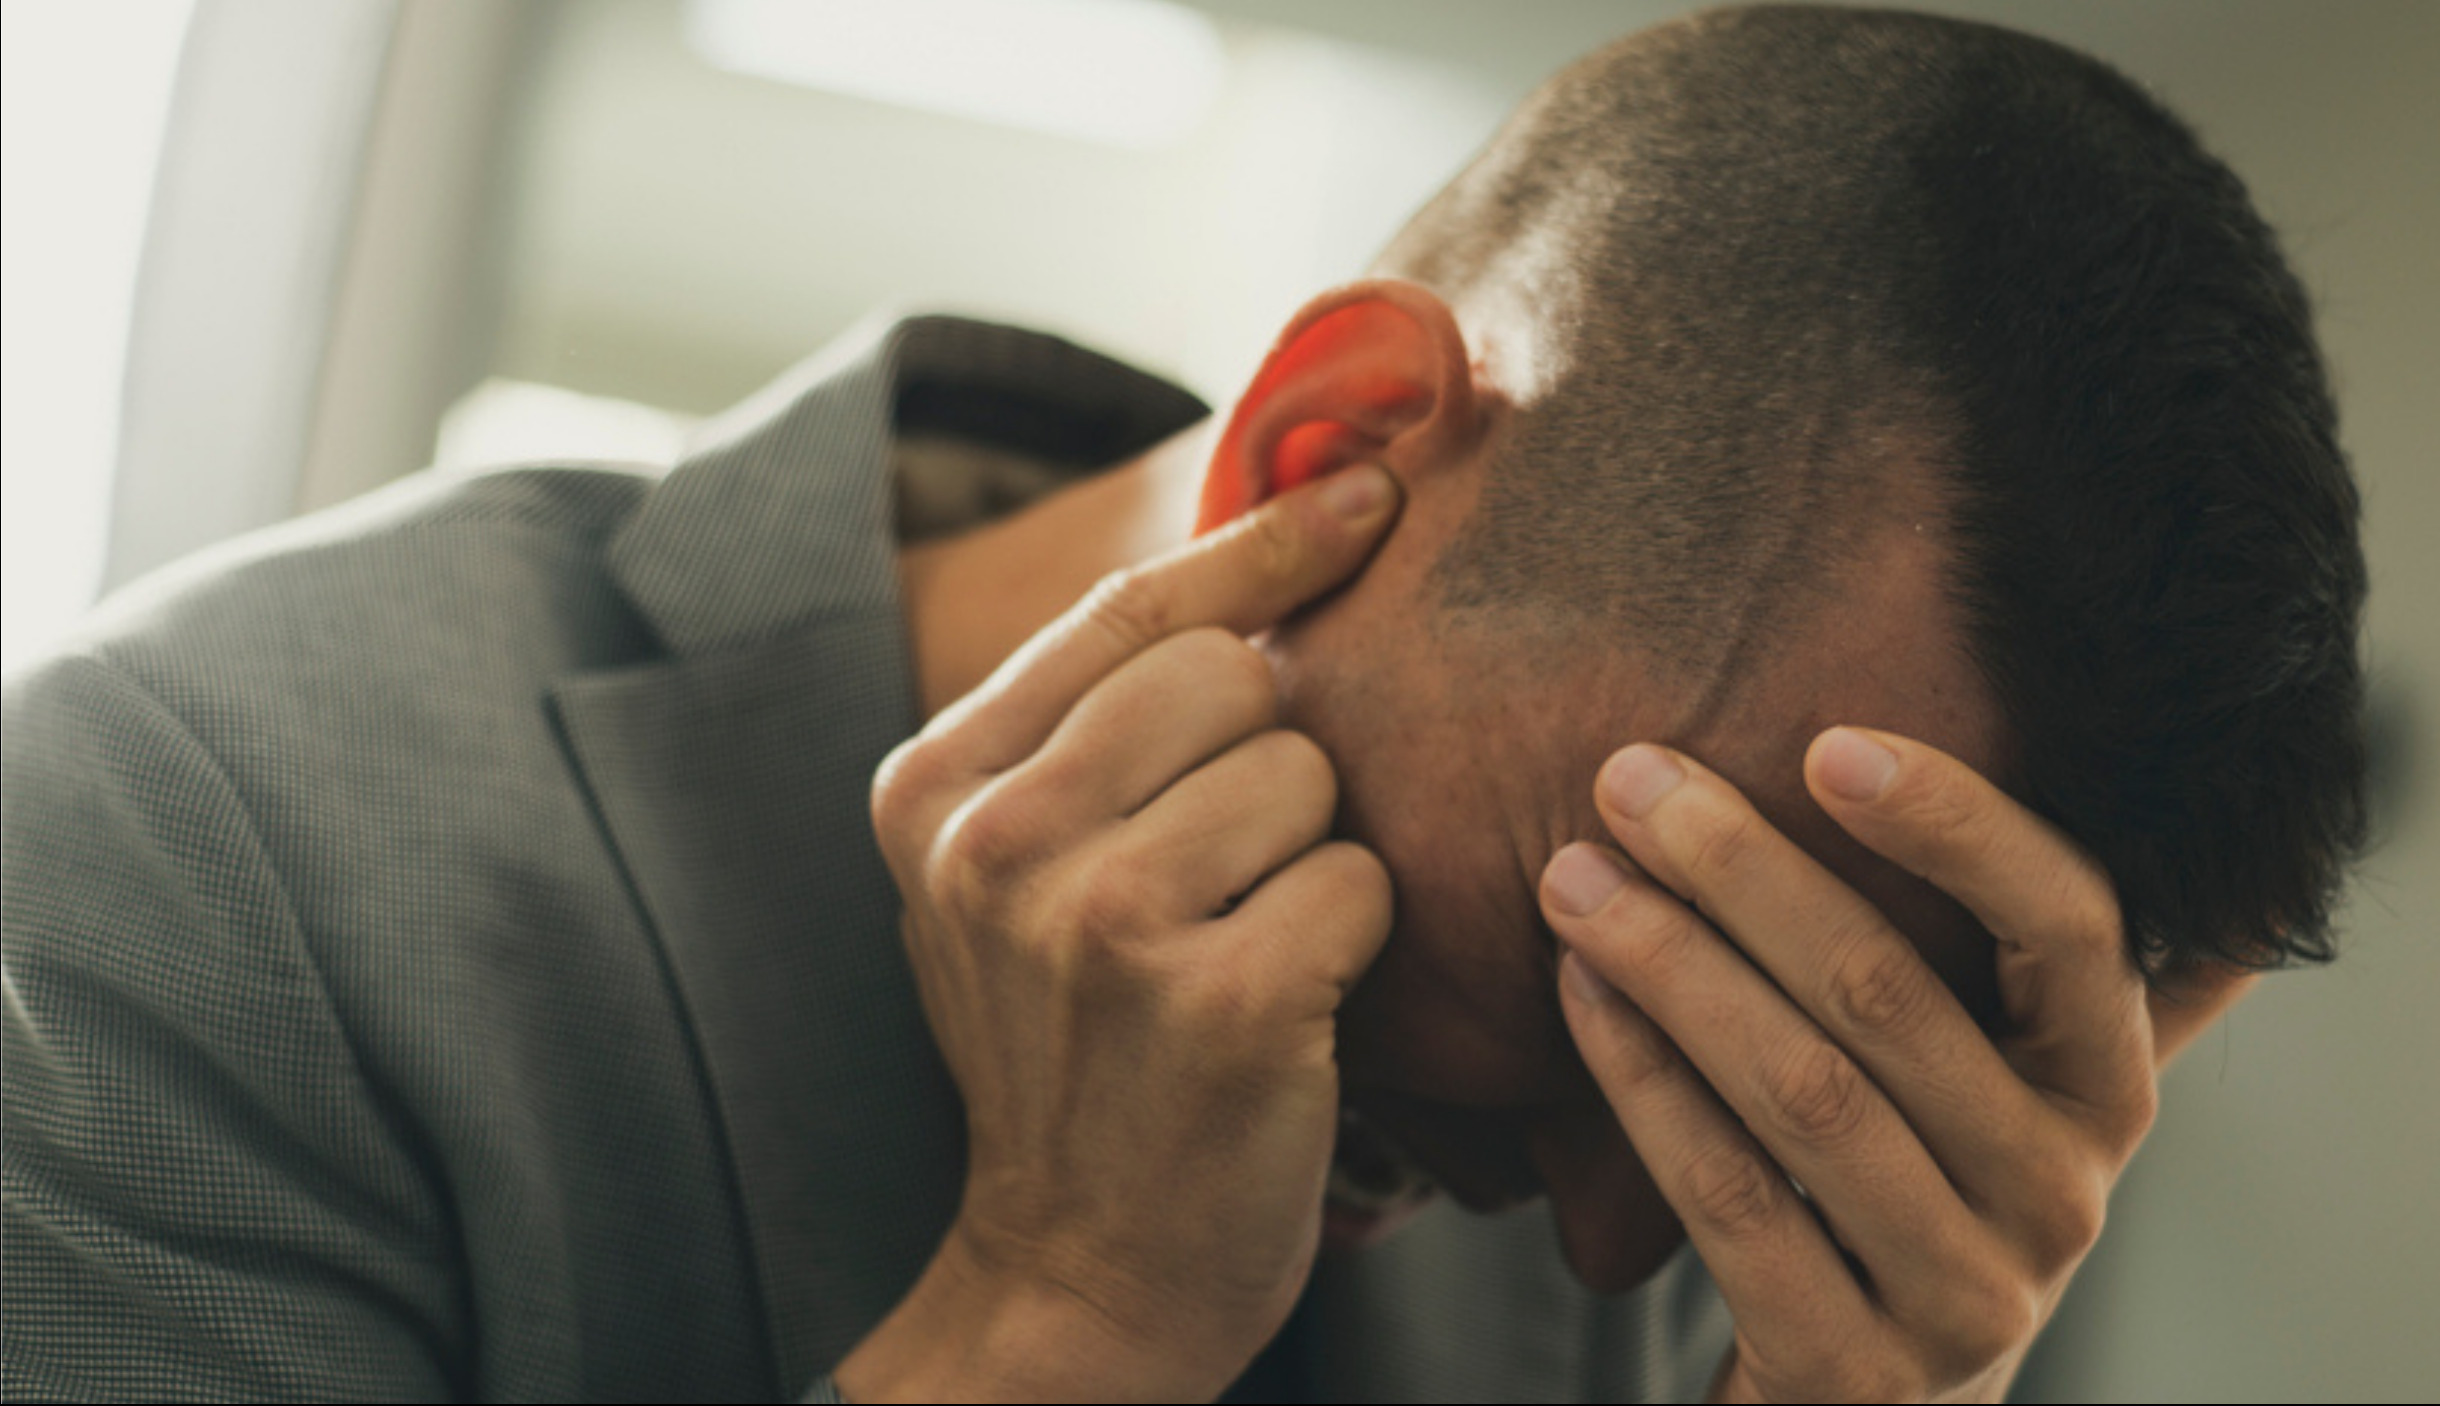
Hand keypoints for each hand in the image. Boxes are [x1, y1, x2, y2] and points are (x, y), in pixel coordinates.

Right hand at [837, 465, 1401, 1402]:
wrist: (1078, 1276)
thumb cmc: (1083, 1047)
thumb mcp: (1018, 873)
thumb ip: (1091, 722)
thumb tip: (1276, 518)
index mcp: (935, 786)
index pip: (1130, 607)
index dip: (1262, 540)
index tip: (1370, 492)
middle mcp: (998, 841)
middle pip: (1235, 679)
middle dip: (1271, 763)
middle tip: (1226, 878)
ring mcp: (1102, 921)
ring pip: (1308, 777)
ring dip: (1312, 859)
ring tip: (1244, 947)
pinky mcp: (1217, 1000)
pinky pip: (1360, 883)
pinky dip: (1355, 945)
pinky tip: (1289, 1010)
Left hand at [1539, 729, 2250, 1403]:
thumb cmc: (1920, 1196)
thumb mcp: (2002, 1081)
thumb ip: (2039, 956)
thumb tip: (2136, 786)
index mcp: (2108, 1091)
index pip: (2069, 922)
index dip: (1958, 823)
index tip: (1827, 740)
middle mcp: (2063, 1193)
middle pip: (1892, 994)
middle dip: (1743, 869)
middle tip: (1629, 780)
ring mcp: (1968, 1294)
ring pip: (1802, 1092)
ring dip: (1672, 963)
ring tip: (1572, 876)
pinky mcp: (1854, 1369)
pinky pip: (1731, 1198)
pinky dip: (1644, 1083)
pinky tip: (1580, 996)